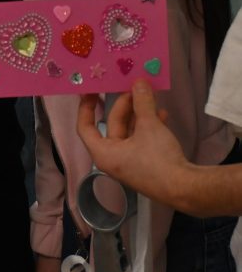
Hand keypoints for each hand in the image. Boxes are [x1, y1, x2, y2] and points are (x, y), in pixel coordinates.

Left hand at [77, 80, 186, 205]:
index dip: (86, 107)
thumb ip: (142, 102)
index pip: (85, 127)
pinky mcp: (146, 165)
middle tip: (135, 88)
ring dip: (139, 113)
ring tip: (150, 96)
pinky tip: (162, 114)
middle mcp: (113, 159)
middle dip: (124, 105)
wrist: (185, 189)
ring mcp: (130, 163)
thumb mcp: (149, 126)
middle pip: (113, 125)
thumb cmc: (158, 159)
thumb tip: (139, 82)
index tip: (91, 90)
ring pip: (129, 131)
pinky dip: (149, 126)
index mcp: (104, 153)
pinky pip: (142, 139)